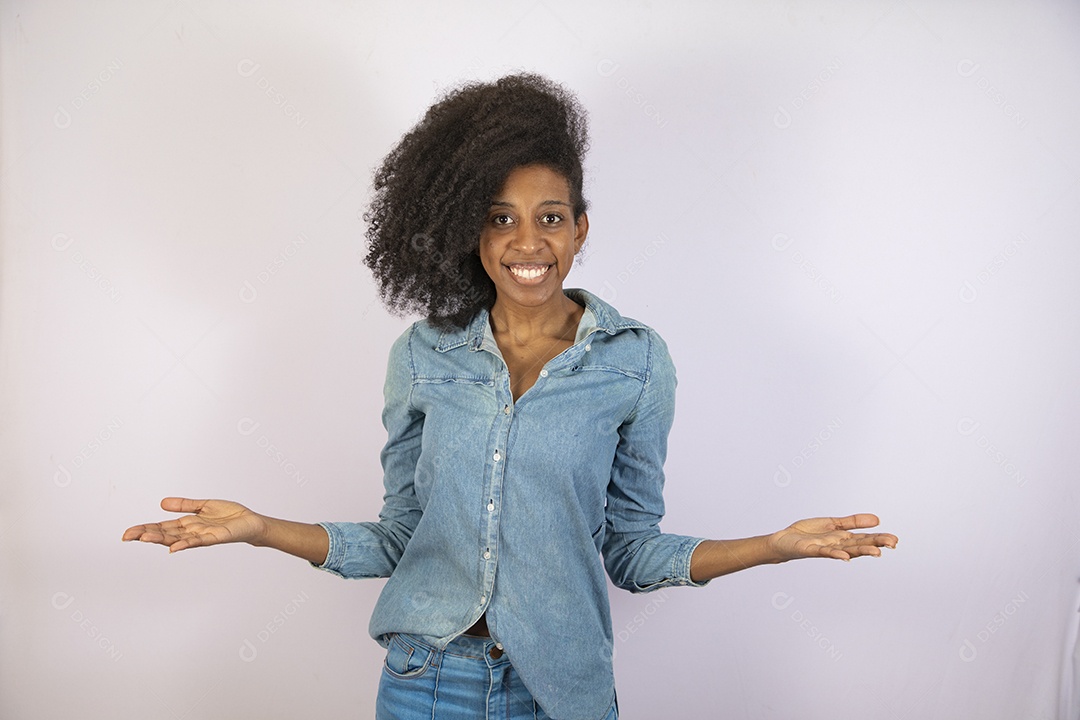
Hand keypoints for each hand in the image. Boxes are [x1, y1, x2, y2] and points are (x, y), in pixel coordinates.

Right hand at [122, 497, 267, 552]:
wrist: (251, 522)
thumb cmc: (229, 516)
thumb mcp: (203, 506)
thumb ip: (184, 505)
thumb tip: (162, 503)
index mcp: (188, 524)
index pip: (162, 527)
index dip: (145, 529)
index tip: (127, 533)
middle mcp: (192, 532)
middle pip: (165, 534)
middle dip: (146, 535)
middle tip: (127, 536)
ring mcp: (202, 536)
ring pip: (177, 539)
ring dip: (161, 540)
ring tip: (144, 539)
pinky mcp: (216, 537)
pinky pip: (198, 541)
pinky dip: (186, 544)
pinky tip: (174, 548)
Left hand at [769, 513, 896, 561]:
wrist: (784, 540)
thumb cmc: (808, 534)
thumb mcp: (833, 524)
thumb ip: (853, 522)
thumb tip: (877, 519)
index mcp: (843, 538)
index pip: (864, 538)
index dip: (879, 539)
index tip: (895, 540)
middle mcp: (837, 545)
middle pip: (859, 545)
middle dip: (876, 544)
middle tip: (893, 544)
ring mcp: (825, 549)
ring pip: (846, 550)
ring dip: (861, 552)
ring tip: (877, 552)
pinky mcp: (811, 549)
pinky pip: (825, 552)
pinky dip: (835, 554)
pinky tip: (845, 555)